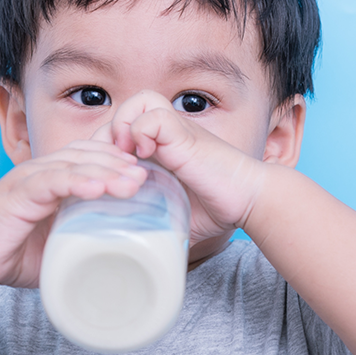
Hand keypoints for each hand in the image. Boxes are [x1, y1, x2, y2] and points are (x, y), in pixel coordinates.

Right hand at [0, 140, 146, 292]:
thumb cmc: (14, 252)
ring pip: (72, 165)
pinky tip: (96, 188)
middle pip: (87, 155)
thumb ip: (86, 240)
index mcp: (54, 177)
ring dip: (104, 171)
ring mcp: (28, 179)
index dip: (119, 160)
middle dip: (119, 163)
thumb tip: (125, 257)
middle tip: (147, 177)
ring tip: (131, 183)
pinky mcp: (16, 194)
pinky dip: (74, 182)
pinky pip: (49, 182)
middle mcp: (42, 171)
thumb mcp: (59, 245)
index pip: (92, 156)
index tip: (148, 174)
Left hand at [105, 91, 266, 244]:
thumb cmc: (218, 208)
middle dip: (109, 137)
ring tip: (127, 156)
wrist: (249, 199)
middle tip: (112, 167)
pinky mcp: (184, 134)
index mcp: (160, 150)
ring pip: (139, 101)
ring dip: (125, 125)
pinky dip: (141, 131)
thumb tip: (143, 253)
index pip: (118, 131)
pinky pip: (153, 115)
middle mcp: (166, 135)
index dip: (106, 149)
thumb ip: (157, 227)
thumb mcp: (176, 218)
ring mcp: (176, 131)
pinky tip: (146, 157)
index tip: (108, 177)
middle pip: (123, 111)